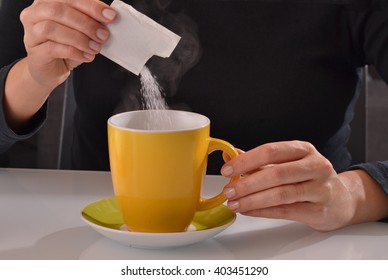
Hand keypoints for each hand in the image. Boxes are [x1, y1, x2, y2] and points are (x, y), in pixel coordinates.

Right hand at [20, 0, 116, 88]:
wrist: (52, 70)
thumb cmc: (66, 47)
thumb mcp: (80, 31)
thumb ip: (90, 21)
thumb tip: (108, 18)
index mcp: (48, 1)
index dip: (91, 5)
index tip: (110, 16)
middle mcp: (35, 13)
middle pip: (59, 10)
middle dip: (86, 23)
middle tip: (103, 35)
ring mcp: (31, 32)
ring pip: (52, 28)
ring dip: (79, 38)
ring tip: (95, 48)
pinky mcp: (34, 51)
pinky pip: (52, 48)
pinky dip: (74, 52)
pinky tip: (87, 56)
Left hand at [221, 140, 387, 230]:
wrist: (341, 200)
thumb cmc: (309, 178)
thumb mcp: (286, 163)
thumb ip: (259, 160)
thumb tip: (230, 155)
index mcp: (303, 150)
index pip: (271, 151)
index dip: (246, 160)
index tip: (227, 169)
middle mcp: (315, 166)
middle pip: (276, 174)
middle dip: (247, 183)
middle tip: (228, 191)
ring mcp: (320, 188)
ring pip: (281, 194)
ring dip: (252, 200)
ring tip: (234, 203)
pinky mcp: (319, 210)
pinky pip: (285, 211)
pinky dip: (262, 211)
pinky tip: (248, 211)